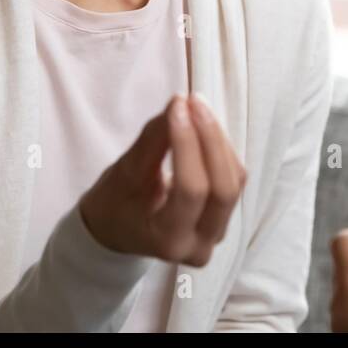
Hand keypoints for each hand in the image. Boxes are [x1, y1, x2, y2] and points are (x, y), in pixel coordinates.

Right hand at [78, 93, 245, 265]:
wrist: (116, 231)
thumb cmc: (113, 206)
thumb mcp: (123, 175)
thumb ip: (152, 142)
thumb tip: (179, 104)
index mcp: (169, 241)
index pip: (190, 190)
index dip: (187, 144)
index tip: (177, 106)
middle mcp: (200, 245)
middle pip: (223, 189)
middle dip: (211, 139)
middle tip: (193, 102)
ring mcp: (217, 234)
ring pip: (234, 181)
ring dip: (218, 140)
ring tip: (197, 107)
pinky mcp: (224, 216)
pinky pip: (235, 179)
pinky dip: (221, 148)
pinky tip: (204, 125)